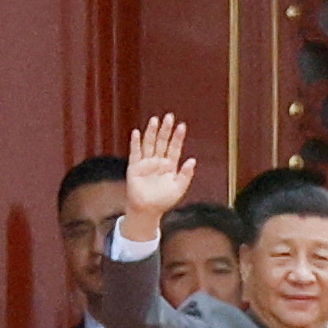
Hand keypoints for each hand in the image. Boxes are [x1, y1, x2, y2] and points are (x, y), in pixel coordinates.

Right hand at [122, 113, 196, 240]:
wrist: (146, 211)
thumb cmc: (163, 201)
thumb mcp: (179, 188)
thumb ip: (185, 175)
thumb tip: (193, 160)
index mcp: (170, 165)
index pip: (174, 148)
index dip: (178, 137)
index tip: (182, 126)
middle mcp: (158, 161)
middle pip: (162, 142)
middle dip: (165, 130)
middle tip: (169, 117)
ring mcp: (146, 163)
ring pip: (149, 144)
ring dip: (151, 132)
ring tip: (154, 120)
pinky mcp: (134, 167)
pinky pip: (135, 153)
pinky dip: (135, 143)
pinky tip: (136, 133)